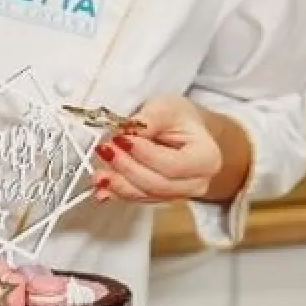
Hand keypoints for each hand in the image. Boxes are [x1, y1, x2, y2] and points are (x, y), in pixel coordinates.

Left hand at [92, 96, 222, 204]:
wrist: (182, 131)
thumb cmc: (180, 118)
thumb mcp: (168, 107)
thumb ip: (149, 118)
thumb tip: (126, 131)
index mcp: (207, 159)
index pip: (173, 165)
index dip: (144, 155)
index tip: (120, 138)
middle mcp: (196, 183)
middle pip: (157, 184)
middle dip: (126, 168)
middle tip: (105, 149)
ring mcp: (178, 195)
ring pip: (144, 195)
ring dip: (117, 183)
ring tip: (98, 169)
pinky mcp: (159, 198)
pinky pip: (137, 199)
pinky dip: (116, 192)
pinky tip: (101, 184)